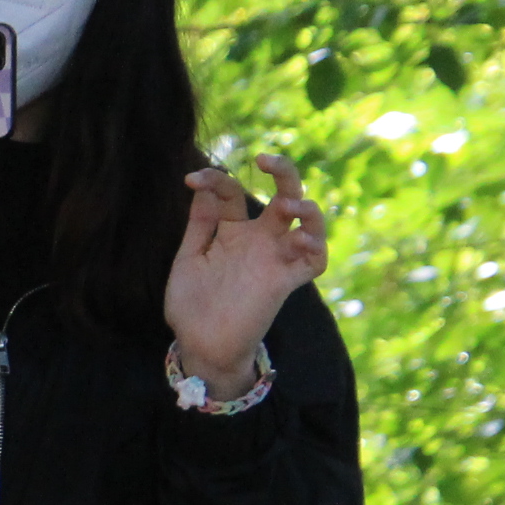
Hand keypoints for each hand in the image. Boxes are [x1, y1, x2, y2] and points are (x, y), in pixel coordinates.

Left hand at [163, 154, 330, 398]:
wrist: (199, 346)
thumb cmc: (192, 305)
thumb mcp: (189, 257)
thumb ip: (200, 223)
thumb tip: (201, 182)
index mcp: (232, 231)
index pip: (231, 193)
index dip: (214, 179)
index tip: (190, 179)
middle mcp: (258, 240)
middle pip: (284, 195)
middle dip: (283, 171)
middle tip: (265, 158)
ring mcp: (274, 259)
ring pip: (309, 224)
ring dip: (307, 207)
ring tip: (290, 204)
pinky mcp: (284, 283)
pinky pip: (313, 263)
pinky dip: (315, 247)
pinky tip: (301, 239)